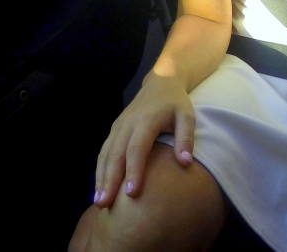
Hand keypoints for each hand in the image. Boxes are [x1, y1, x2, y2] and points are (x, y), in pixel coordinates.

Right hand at [92, 72, 195, 207]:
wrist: (160, 82)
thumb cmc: (175, 103)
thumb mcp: (187, 115)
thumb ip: (186, 137)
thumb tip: (186, 162)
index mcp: (146, 120)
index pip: (137, 148)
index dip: (134, 170)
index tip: (131, 193)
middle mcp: (128, 124)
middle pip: (116, 155)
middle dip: (110, 180)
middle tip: (105, 204)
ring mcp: (118, 127)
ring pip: (106, 155)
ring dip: (101, 178)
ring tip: (99, 202)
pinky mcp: (114, 130)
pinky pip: (104, 152)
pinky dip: (100, 170)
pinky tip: (99, 188)